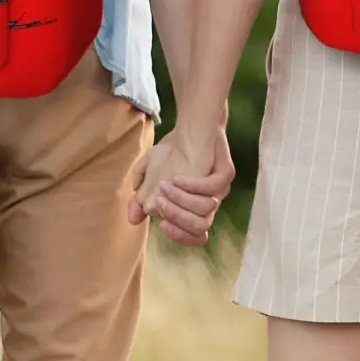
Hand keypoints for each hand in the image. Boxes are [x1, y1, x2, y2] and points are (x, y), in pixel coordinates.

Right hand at [128, 126, 233, 246]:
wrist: (193, 125)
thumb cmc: (173, 152)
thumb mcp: (151, 172)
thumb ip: (141, 196)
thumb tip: (133, 219)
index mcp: (195, 208)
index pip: (193, 235)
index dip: (178, 235)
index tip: (161, 224)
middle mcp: (209, 202)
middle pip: (200, 227)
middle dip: (177, 217)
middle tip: (159, 202)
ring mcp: (220, 189)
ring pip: (207, 209)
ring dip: (182, 200)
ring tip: (165, 186)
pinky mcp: (226, 173)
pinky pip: (213, 187)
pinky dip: (194, 185)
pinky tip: (177, 177)